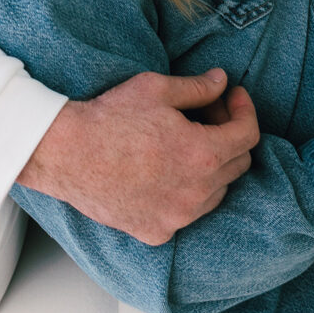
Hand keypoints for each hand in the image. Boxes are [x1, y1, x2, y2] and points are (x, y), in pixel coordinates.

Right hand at [16, 69, 258, 244]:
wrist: (65, 153)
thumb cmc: (108, 118)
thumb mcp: (155, 89)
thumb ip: (197, 87)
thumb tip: (222, 81)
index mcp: (203, 155)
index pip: (248, 135)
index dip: (244, 110)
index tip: (233, 96)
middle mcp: (197, 192)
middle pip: (237, 164)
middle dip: (228, 134)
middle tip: (206, 114)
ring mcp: (178, 217)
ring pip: (215, 193)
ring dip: (211, 168)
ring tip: (184, 144)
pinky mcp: (157, 231)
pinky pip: (185, 213)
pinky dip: (184, 193)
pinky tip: (163, 173)